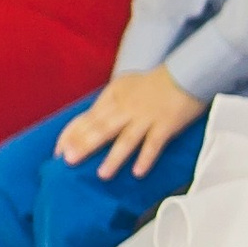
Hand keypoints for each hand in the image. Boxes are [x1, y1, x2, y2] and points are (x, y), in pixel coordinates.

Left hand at [54, 67, 206, 179]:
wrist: (188, 72)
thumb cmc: (158, 81)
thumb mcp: (128, 85)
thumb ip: (111, 102)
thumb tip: (92, 122)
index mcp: (115, 96)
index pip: (87, 116)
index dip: (72, 134)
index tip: (59, 150)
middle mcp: (127, 107)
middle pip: (103, 128)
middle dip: (84, 144)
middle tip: (69, 161)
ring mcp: (147, 117)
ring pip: (127, 139)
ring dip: (114, 157)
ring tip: (102, 175)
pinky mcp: (167, 124)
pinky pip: (154, 143)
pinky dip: (146, 157)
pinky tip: (138, 172)